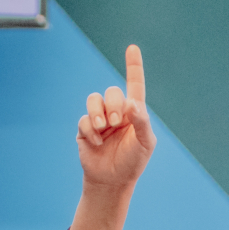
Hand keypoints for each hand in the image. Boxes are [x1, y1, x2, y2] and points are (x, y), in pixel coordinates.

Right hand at [76, 45, 155, 192]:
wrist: (113, 181)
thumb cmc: (133, 162)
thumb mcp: (145, 143)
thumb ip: (142, 121)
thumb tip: (132, 103)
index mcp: (134, 113)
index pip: (135, 85)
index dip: (133, 66)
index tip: (132, 48)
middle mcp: (117, 112)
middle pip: (111, 92)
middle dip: (113, 105)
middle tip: (117, 123)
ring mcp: (100, 120)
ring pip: (93, 100)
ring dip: (97, 112)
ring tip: (103, 128)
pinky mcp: (86, 130)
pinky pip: (83, 120)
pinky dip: (90, 130)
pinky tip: (97, 142)